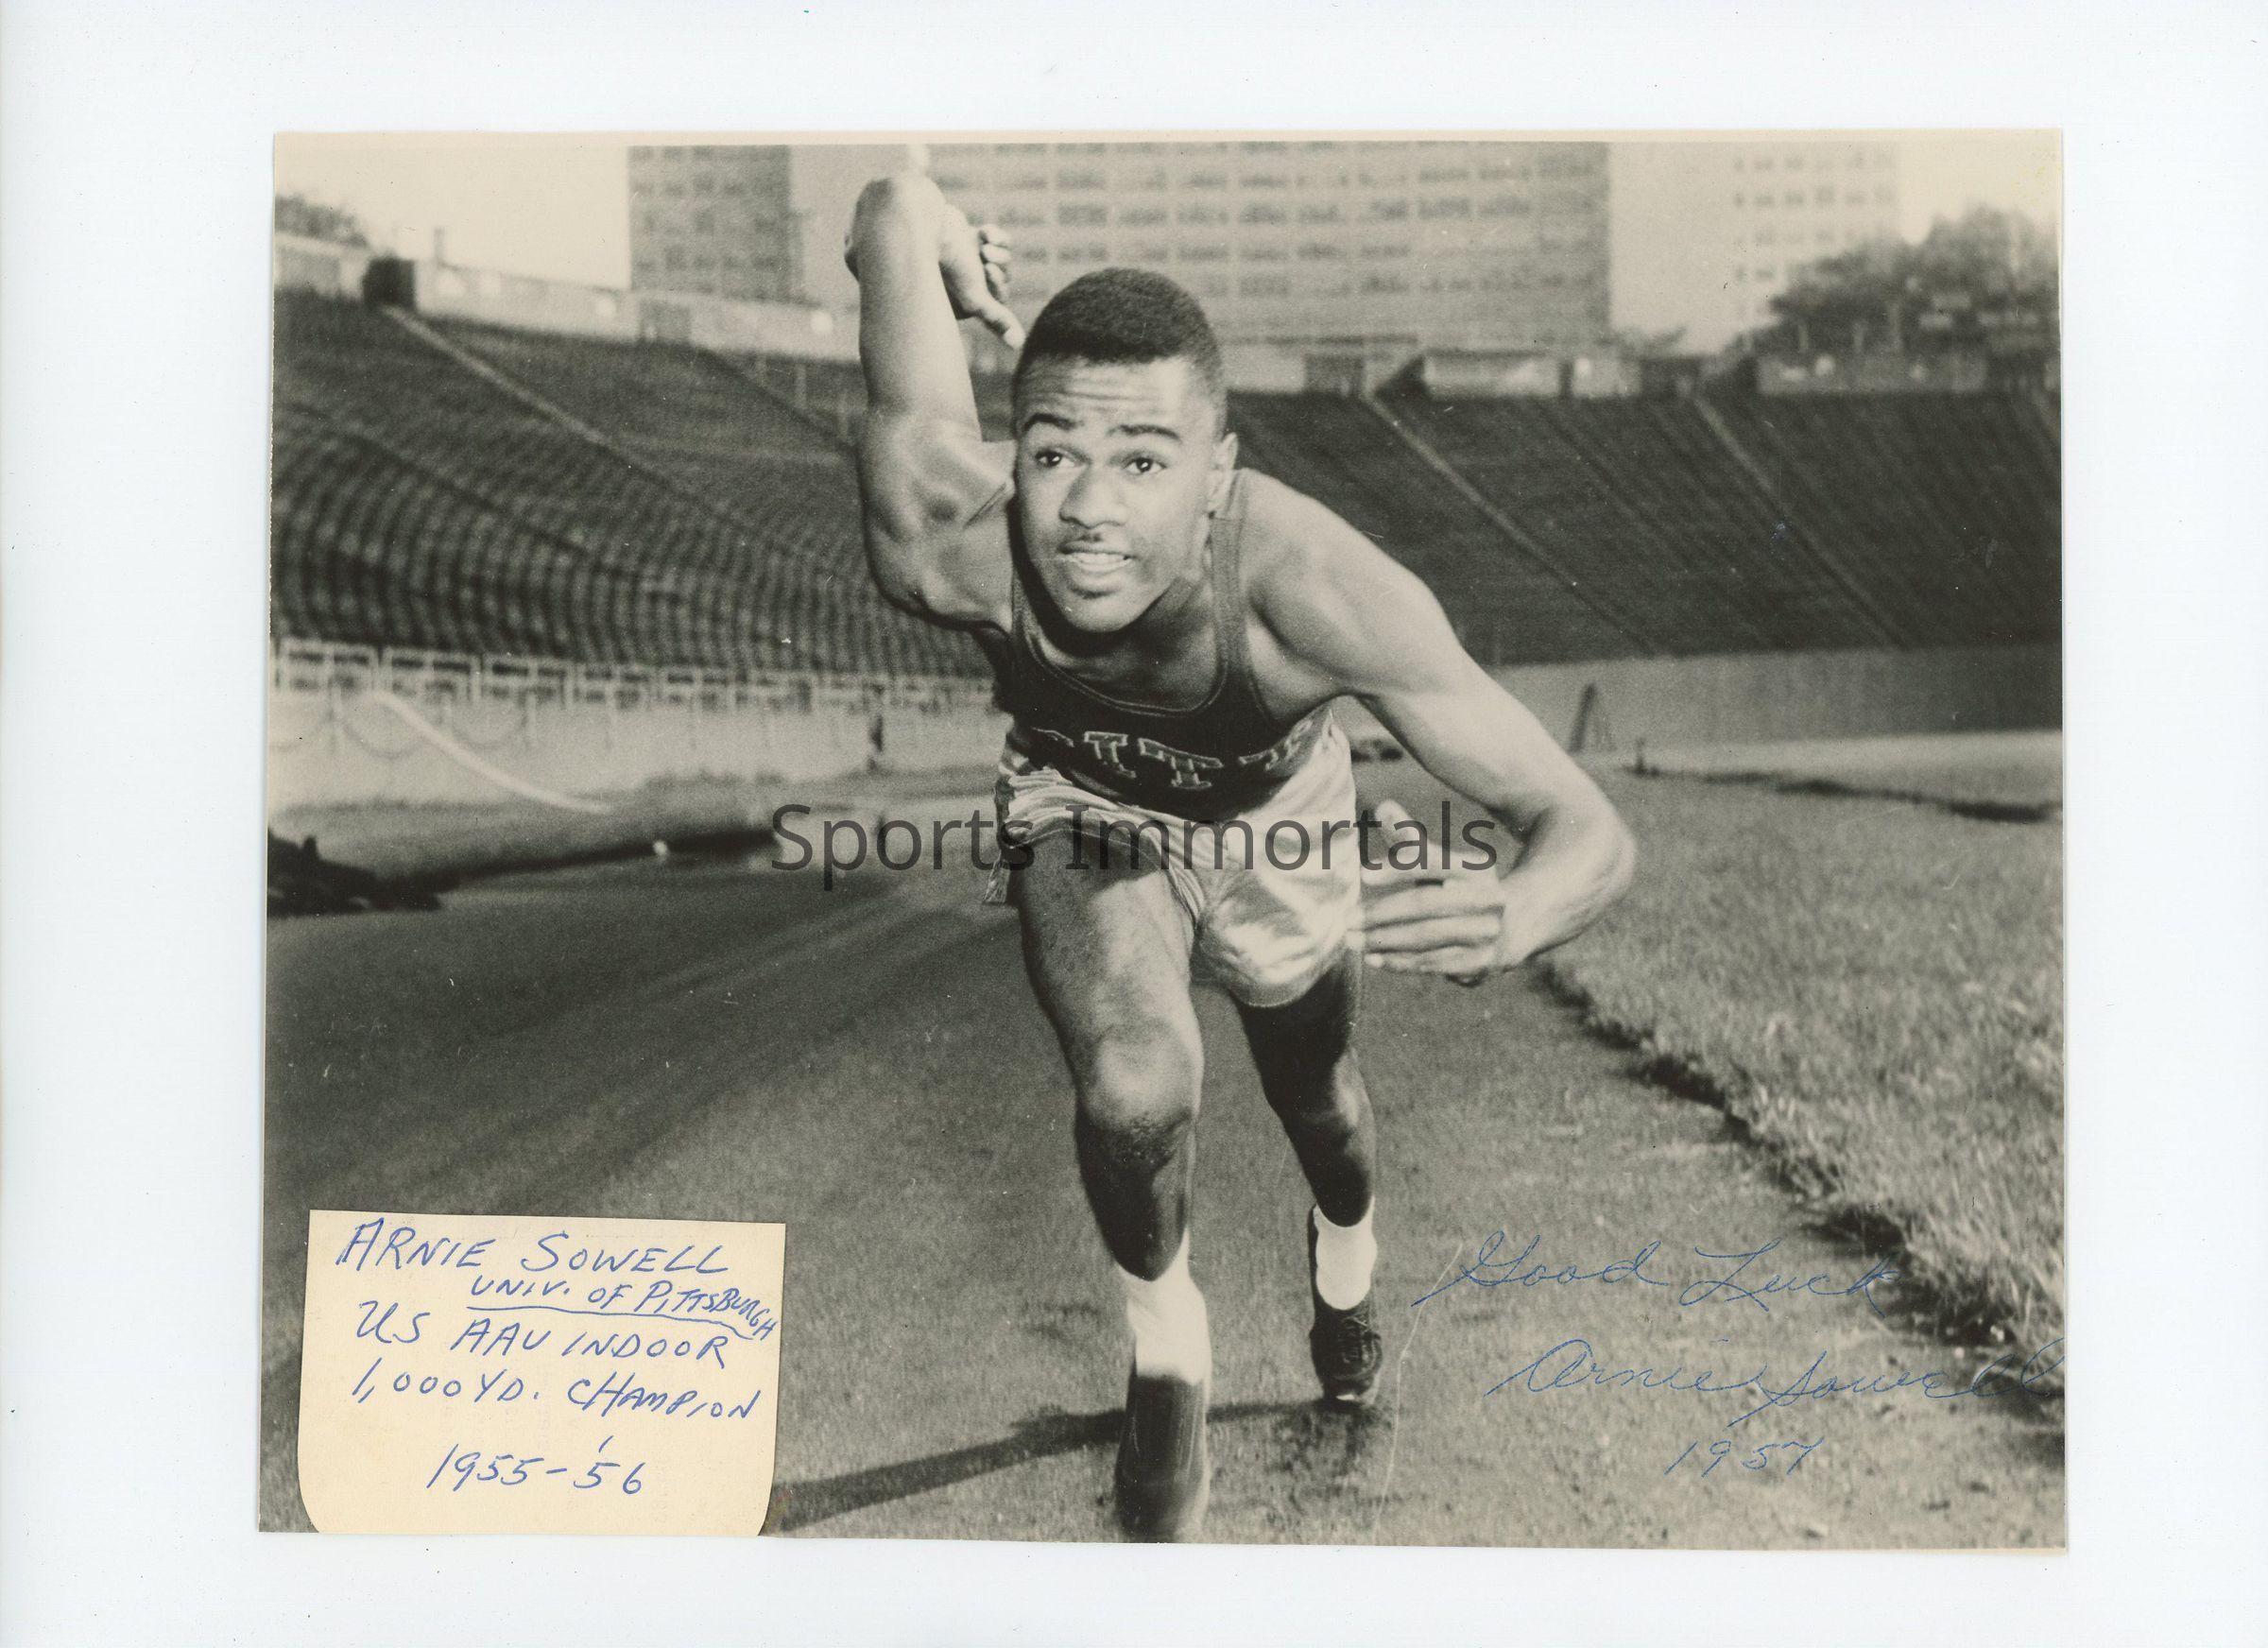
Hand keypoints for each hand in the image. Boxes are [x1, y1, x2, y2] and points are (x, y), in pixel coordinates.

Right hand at [940, 216, 1023, 349]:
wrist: (930, 226)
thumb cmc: (950, 265)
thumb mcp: (976, 298)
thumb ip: (997, 320)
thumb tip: (1018, 345)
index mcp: (962, 302)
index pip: (997, 304)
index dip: (997, 286)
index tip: (987, 273)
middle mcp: (964, 283)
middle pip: (1002, 280)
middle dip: (999, 268)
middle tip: (986, 261)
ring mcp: (967, 259)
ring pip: (1003, 259)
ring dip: (999, 251)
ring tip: (985, 247)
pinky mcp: (969, 238)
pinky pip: (999, 240)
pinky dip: (995, 235)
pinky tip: (983, 233)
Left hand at [1347, 801, 1530, 985]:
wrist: (1513, 929)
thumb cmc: (1460, 890)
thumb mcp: (1441, 864)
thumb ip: (1410, 839)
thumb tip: (1383, 806)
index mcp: (1476, 868)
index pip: (1433, 862)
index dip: (1398, 867)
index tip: (1364, 874)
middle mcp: (1488, 899)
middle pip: (1426, 903)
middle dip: (1382, 912)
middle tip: (1348, 919)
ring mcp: (1486, 932)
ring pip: (1426, 937)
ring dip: (1384, 940)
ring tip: (1352, 941)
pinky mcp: (1480, 962)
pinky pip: (1433, 963)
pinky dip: (1400, 962)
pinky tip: (1374, 959)